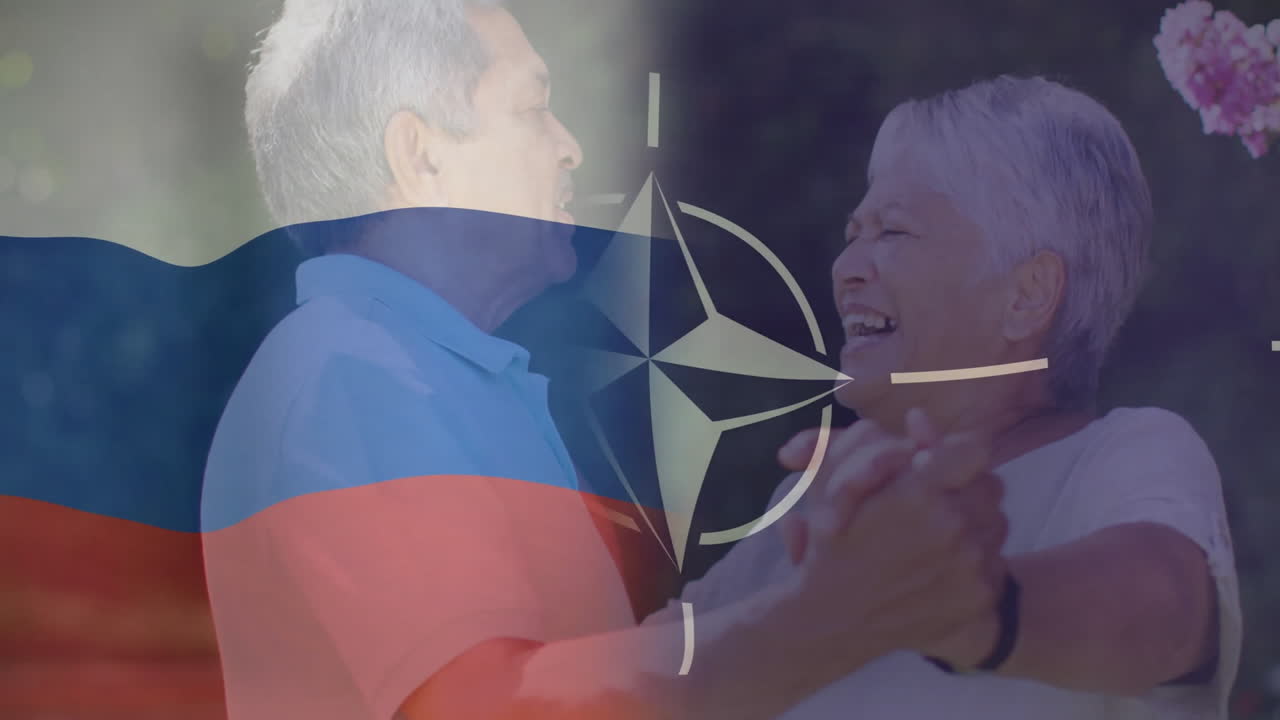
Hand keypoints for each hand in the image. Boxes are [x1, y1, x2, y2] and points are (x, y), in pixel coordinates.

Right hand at [774, 425, 1008, 668]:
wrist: (833, 620)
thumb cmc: (831, 545)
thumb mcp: (837, 482)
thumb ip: (876, 442)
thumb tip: (920, 418)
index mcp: (917, 493)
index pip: (973, 451)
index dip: (955, 456)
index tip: (936, 469)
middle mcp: (952, 526)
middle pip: (989, 485)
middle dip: (963, 490)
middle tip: (932, 505)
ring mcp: (971, 565)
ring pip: (997, 523)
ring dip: (973, 524)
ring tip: (936, 539)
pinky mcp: (981, 596)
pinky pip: (998, 563)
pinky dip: (977, 563)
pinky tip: (943, 569)